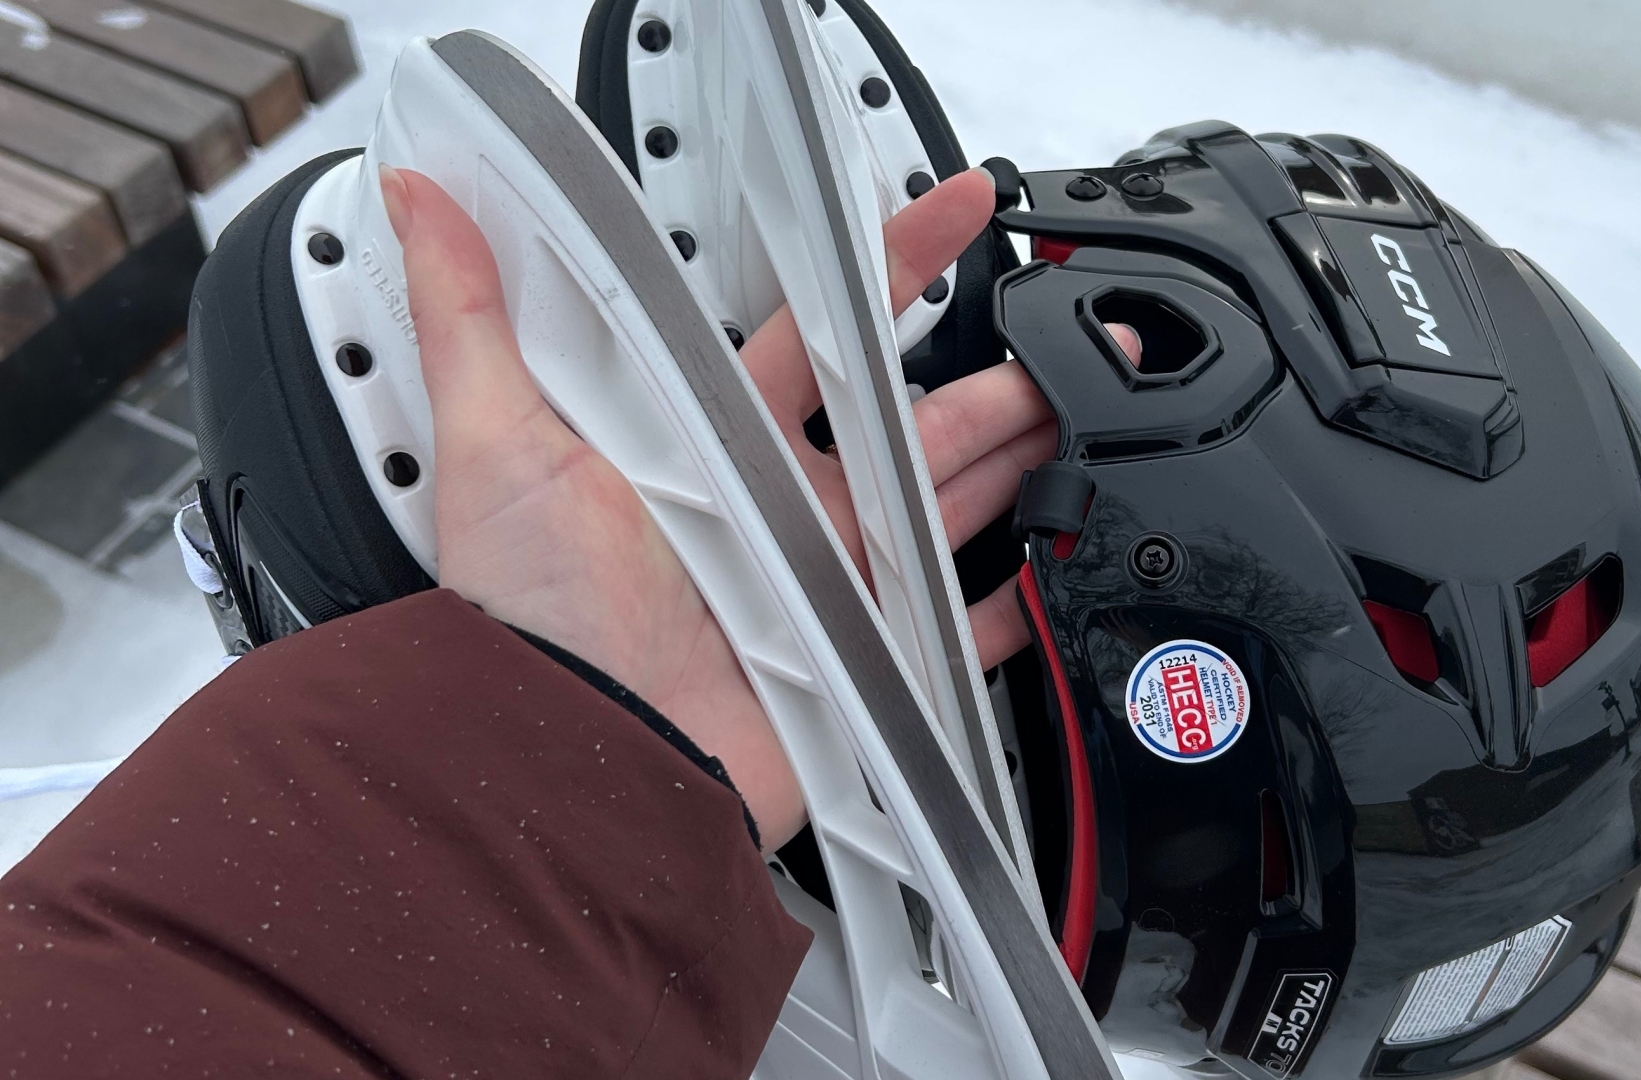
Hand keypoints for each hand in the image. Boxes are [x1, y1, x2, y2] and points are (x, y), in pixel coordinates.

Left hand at [381, 166, 1129, 850]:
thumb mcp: (498, 438)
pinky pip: (959, 634)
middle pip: (914, 421)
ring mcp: (835, 585)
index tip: (949, 211)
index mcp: (722, 445)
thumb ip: (473, 315)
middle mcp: (786, 510)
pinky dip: (1012, 609)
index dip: (890, 266)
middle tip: (1063, 332)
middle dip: (996, 372)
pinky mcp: (866, 664)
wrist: (572, 753)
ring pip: (955, 504)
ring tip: (1091, 412)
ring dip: (1025, 458)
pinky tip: (1057, 566)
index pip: (825, 332)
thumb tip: (418, 202)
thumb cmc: (532, 609)